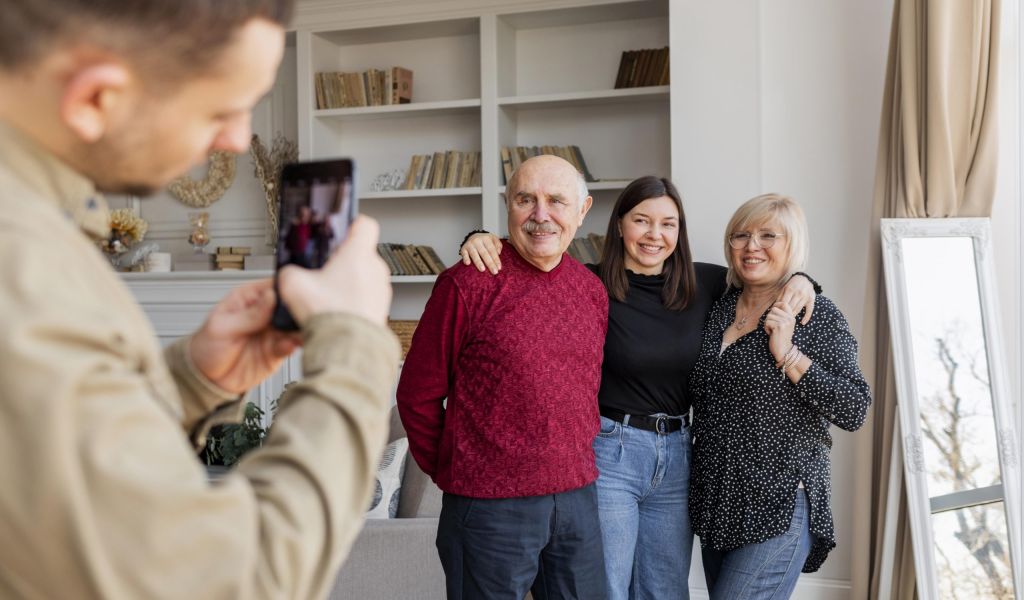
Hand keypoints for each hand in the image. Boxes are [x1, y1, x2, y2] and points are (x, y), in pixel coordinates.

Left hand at [190, 279, 301, 394]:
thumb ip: (249, 314)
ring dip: (300, 327)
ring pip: (295, 325)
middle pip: (290, 304)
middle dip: (299, 308)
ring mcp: (273, 332)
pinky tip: (290, 345)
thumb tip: (271, 296)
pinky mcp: (277, 350)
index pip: (274, 285)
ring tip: (298, 331)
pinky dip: (295, 344)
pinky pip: (291, 344)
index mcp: (249, 298)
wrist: (205, 379)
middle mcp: (265, 313)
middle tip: (302, 313)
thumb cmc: (206, 347)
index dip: (288, 286)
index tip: (297, 291)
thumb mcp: (222, 327)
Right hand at [278, 215, 391, 326]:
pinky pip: (367, 298)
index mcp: (359, 255)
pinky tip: (336, 311)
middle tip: (324, 270)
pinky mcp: (382, 310)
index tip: (341, 227)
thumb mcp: (294, 285)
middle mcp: (376, 270)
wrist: (347, 349)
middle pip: (361, 253)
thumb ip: (289, 272)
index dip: (351, 223)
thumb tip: (289, 274)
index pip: (364, 224)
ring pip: (365, 277)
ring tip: (328, 295)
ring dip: (349, 283)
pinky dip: (354, 301)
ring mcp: (382, 291)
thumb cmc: (330, 316)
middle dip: (343, 260)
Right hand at [460, 233, 501, 273]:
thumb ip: (498, 245)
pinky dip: (465, 258)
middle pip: (484, 253)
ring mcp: (470, 244)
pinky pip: (464, 254)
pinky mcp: (463, 248)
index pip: (492, 250)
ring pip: (474, 254)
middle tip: (494, 272)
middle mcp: (477, 240)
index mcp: (486, 238)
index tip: (499, 268)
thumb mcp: (494, 239)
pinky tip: (468, 263)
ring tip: (482, 270)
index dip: (496, 259)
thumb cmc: (485, 241)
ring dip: (478, 262)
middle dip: (490, 263)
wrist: (473, 236)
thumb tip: (498, 252)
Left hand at [763, 300, 795, 363]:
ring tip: (772, 330)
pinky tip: (771, 334)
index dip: (776, 305)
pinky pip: (767, 322)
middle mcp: (790, 318)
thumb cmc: (780, 338)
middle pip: (774, 309)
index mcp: (792, 317)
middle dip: (769, 317)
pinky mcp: (779, 326)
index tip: (772, 311)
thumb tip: (773, 307)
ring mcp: (785, 322)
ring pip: (769, 316)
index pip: (784, 304)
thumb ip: (781, 316)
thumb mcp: (784, 325)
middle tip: (772, 326)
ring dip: (767, 323)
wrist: (784, 350)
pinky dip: (766, 328)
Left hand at [780, 274, 815, 324]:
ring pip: (798, 309)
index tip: (776, 315)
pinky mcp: (812, 300)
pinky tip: (802, 323)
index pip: (783, 303)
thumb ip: (780, 297)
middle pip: (790, 307)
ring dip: (792, 316)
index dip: (779, 310)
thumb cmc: (792, 284)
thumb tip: (774, 307)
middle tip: (781, 320)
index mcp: (790, 290)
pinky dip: (806, 317)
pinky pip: (809, 310)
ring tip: (788, 321)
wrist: (804, 279)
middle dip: (785, 314)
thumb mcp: (784, 288)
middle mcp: (798, 293)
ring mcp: (806, 297)